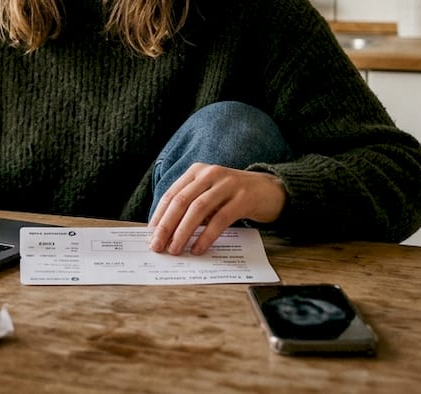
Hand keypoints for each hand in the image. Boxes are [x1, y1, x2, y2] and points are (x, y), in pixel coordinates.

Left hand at [147, 164, 285, 255]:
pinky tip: (198, 248)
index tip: (150, 235)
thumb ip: (191, 208)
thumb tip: (166, 233)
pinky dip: (206, 236)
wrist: (270, 190)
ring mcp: (228, 184)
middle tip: (158, 246)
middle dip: (166, 225)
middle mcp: (210, 173)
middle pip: (181, 201)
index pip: (171, 194)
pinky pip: (220, 219)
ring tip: (175, 250)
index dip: (159, 215)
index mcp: (197, 171)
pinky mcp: (243, 198)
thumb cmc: (233, 196)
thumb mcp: (209, 196)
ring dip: (183, 232)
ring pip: (198, 209)